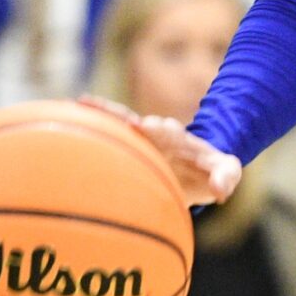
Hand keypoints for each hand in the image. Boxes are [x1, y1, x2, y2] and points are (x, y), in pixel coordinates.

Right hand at [79, 94, 241, 206]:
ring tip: (81, 104)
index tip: (146, 125)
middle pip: (139, 121)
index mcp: (179, 138)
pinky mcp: (128, 146)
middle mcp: (156, 132)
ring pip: (119, 123)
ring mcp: (140, 138)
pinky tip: (69, 119)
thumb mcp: (225, 171)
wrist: (196, 165)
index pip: (167, 130)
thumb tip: (221, 192)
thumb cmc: (209, 171)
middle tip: (110, 116)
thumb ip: (225, 177)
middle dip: (128, 119)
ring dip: (103, 115)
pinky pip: (109, 135)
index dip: (156, 128)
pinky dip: (92, 127)